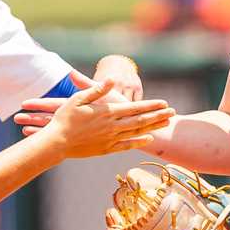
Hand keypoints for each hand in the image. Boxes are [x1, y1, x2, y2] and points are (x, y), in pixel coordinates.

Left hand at [14, 54, 142, 134]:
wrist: (133, 129)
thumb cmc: (118, 108)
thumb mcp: (104, 95)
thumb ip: (86, 84)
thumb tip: (71, 72)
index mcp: (79, 109)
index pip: (55, 106)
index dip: (39, 104)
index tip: (24, 103)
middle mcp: (76, 122)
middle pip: (50, 120)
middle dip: (33, 119)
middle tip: (16, 118)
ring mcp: (78, 132)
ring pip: (54, 131)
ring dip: (37, 130)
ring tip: (21, 129)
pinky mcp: (82, 140)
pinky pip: (61, 140)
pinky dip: (48, 139)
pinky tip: (37, 141)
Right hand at [41, 79, 173, 159]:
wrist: (56, 143)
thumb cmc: (64, 118)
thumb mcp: (78, 99)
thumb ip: (97, 90)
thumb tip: (111, 80)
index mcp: (107, 112)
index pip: (135, 107)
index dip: (151, 105)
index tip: (164, 103)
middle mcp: (112, 126)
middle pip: (140, 120)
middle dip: (158, 116)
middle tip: (173, 112)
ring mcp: (110, 139)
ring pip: (136, 132)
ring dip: (153, 127)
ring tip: (166, 123)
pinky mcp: (106, 149)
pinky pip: (126, 145)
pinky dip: (138, 141)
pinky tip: (148, 138)